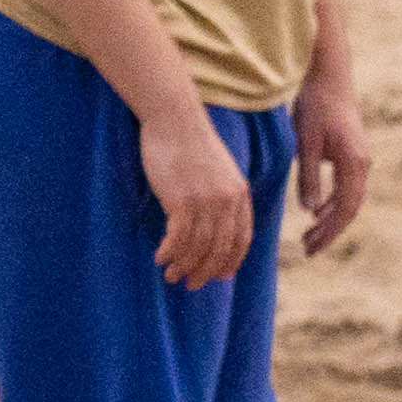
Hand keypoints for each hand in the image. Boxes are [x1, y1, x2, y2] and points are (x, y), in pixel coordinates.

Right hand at [135, 106, 257, 288]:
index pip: (242, 239)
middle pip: (220, 248)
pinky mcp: (181, 200)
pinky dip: (170, 252)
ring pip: (197, 246)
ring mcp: (205, 201)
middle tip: (191, 284)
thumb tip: (215, 222)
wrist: (174, 118)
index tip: (218, 276)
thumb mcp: (218, 170)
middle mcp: (227, 201)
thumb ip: (223, 194)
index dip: (230, 261)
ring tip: (171, 275)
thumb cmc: (190, 142)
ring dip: (183, 265)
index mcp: (240, 194)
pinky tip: (160, 257)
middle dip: (205, 271)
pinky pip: (178, 237)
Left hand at [291, 74, 372, 258]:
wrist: (329, 77)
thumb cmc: (315, 107)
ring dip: (330, 219)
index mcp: (354, 163)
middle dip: (329, 231)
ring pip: (349, 199)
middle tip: (308, 250)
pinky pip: (346, 187)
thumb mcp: (305, 143)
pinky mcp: (353, 154)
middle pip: (349, 208)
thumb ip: (308, 177)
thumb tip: (310, 211)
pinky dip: (332, 202)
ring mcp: (360, 159)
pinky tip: (316, 212)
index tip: (312, 248)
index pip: (344, 208)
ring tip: (309, 236)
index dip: (329, 231)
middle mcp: (363, 164)